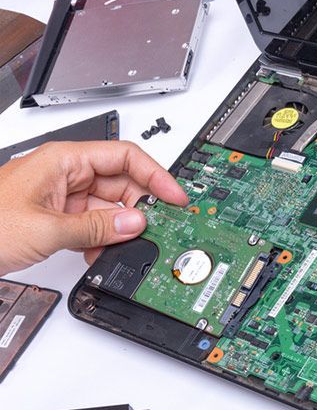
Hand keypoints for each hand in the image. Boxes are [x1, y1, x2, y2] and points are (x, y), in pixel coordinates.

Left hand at [0, 140, 187, 275]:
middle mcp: (64, 174)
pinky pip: (92, 225)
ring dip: (119, 230)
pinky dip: (102, 241)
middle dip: (139, 208)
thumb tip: (136, 223)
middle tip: (157, 228)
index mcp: (63, 160)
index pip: (124, 156)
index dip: (155, 175)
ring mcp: (60, 197)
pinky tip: (101, 254)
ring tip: (124, 247)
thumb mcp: (47, 229)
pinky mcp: (56, 218)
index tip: (175, 196)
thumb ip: (97, 227)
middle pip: (121, 183)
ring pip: (108, 207)